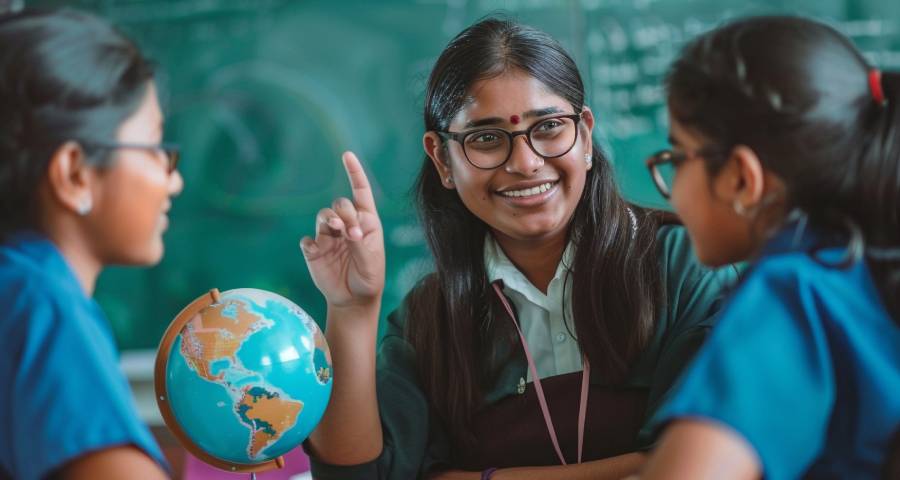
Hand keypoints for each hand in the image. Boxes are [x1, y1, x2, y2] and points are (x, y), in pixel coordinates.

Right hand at [300, 151, 384, 310]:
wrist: (354, 299)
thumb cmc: (369, 277)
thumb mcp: (371, 260)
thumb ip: (359, 242)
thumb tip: (347, 228)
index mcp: (366, 221)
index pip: (360, 192)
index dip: (354, 172)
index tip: (347, 155)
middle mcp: (347, 224)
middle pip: (340, 203)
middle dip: (344, 213)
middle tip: (351, 233)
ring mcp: (329, 236)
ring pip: (323, 216)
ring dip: (330, 220)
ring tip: (338, 231)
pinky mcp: (314, 250)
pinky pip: (308, 239)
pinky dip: (312, 242)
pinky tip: (317, 250)